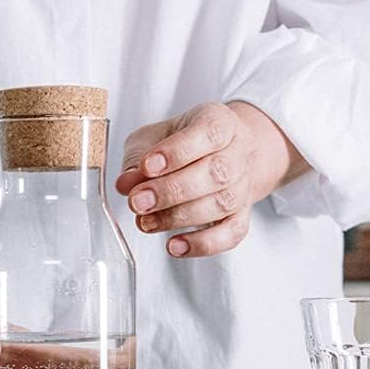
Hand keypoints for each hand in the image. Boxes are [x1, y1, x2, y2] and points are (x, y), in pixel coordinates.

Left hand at [116, 101, 306, 257]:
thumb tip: (126, 183)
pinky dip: (204, 244)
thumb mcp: (156, 135)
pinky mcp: (243, 215)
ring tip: (147, 223)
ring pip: (222, 204)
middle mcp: (237, 153)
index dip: (178, 151)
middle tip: (138, 202)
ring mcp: (243, 186)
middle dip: (173, 191)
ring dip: (180, 217)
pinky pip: (232, 234)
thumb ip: (139, 156)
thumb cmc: (186, 142)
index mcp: (219, 122)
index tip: (147, 166)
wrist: (227, 153)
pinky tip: (176, 246)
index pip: (208, 132)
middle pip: (216, 173)